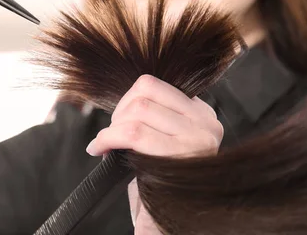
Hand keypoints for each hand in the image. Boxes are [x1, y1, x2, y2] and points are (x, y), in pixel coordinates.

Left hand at [85, 74, 222, 233]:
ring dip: (113, 127)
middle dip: (118, 113)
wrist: (167, 226)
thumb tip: (125, 99)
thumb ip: (152, 117)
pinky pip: (134, 133)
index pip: (152, 85)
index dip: (125, 100)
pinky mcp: (182, 155)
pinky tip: (100, 148)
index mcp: (202, 115)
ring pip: (138, 110)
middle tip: (110, 136)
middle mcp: (206, 123)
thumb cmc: (159, 185)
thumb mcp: (162, 141)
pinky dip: (108, 138)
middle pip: (144, 94)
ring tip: (108, 143)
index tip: (117, 120)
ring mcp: (198, 139)